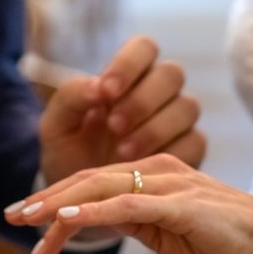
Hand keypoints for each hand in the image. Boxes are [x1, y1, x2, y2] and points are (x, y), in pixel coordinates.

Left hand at [6, 153, 252, 253]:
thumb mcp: (167, 230)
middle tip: (10, 215)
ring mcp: (167, 183)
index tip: (27, 219)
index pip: (94, 185)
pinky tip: (65, 219)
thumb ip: (135, 221)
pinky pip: (127, 204)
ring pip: (101, 188)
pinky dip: (93, 212)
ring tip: (26, 220)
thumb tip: (102, 223)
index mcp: (151, 173)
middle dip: (45, 198)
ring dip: (59, 204)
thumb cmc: (223, 235)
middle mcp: (155, 169)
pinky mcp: (179, 203)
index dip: (57, 199)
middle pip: (88, 180)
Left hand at [38, 37, 205, 184]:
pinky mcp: (190, 152)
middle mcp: (157, 94)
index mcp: (126, 78)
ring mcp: (177, 122)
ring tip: (123, 153)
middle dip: (142, 99)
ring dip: (155, 127)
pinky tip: (143, 166)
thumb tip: (97, 86)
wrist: (82, 205)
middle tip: (114, 126)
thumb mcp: (57, 129)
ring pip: (187, 106)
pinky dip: (170, 151)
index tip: (106, 92)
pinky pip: (195, 141)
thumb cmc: (69, 158)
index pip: (143, 48)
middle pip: (171, 73)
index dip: (129, 64)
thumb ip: (70, 99)